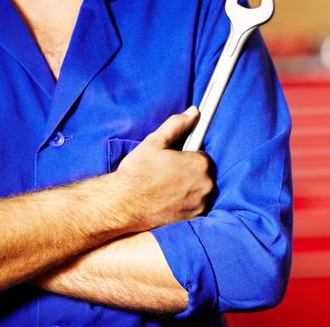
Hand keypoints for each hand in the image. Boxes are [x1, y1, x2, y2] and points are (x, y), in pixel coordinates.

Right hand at [114, 106, 213, 231]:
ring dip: (190, 189)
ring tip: (168, 188)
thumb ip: (177, 125)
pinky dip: (187, 203)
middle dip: (190, 173)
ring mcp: (201, 203)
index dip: (188, 158)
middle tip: (168, 175)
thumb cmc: (138, 172)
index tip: (175, 162)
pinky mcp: (194, 217)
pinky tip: (170, 200)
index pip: (203, 156)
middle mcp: (206, 184)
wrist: (123, 204)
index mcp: (200, 163)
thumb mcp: (155, 142)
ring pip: (201, 190)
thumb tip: (194, 112)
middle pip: (204, 174)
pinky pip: (196, 205)